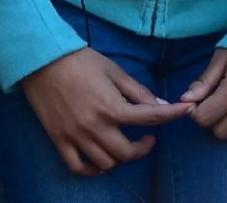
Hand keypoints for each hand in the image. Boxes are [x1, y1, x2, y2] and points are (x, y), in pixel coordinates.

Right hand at [21, 47, 191, 175]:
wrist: (41, 58)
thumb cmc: (79, 60)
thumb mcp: (112, 69)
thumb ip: (137, 90)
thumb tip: (160, 103)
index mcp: (111, 106)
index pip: (151, 118)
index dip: (172, 115)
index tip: (185, 112)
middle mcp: (95, 126)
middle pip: (127, 153)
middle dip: (142, 149)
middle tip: (146, 139)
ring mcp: (76, 135)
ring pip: (105, 164)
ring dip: (118, 159)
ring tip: (121, 146)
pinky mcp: (59, 139)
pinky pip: (78, 167)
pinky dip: (91, 169)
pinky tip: (99, 160)